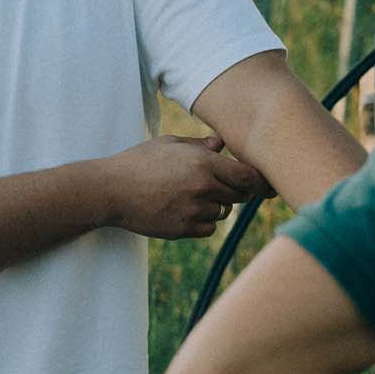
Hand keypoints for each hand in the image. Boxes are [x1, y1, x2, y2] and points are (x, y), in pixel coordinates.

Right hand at [99, 134, 268, 240]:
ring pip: (223, 212)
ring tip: (192, 195)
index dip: (258, 181)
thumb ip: (199, 145)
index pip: (247, 176)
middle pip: (240, 196)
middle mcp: (203, 187)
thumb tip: (221, 144)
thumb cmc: (139, 162)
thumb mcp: (169, 144)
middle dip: (236, 191)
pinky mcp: (183, 229)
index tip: (263, 184)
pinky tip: (184, 210)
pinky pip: (208, 228)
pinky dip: (203, 222)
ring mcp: (193, 210)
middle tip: (222, 186)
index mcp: (203, 163)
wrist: (111, 190)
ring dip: (216, 206)